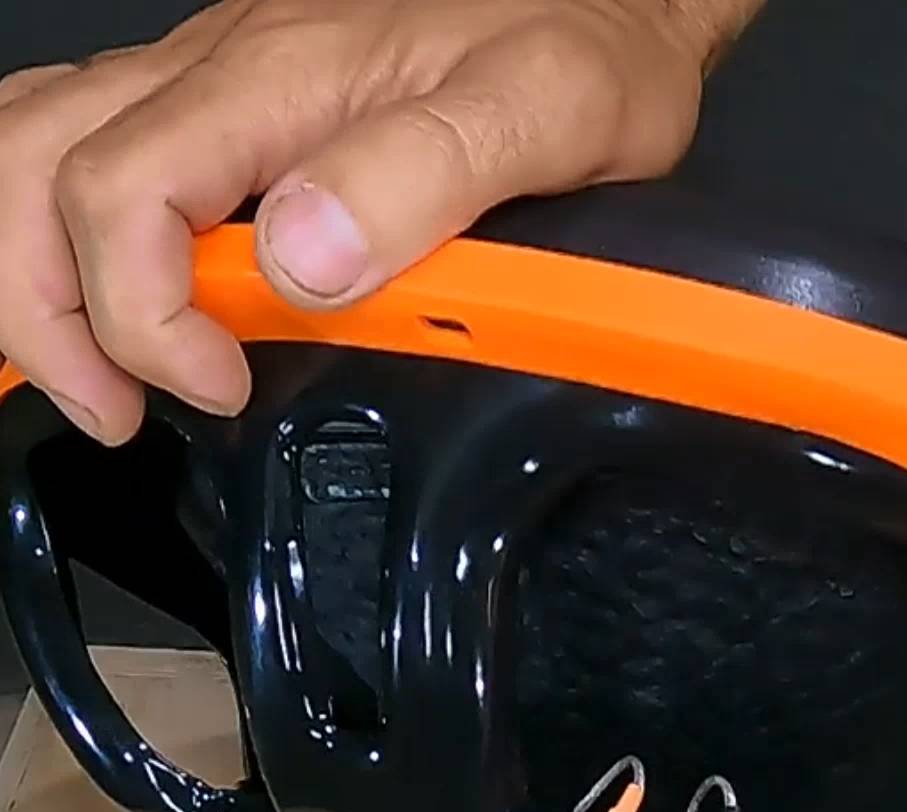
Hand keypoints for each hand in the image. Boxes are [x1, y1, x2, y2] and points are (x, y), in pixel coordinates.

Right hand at [0, 0, 759, 443]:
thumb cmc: (583, 37)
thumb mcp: (549, 107)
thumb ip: (427, 172)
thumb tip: (304, 258)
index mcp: (281, 77)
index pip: (123, 192)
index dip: (144, 315)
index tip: (223, 386)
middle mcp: (219, 69)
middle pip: (35, 170)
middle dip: (46, 312)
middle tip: (120, 410)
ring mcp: (208, 84)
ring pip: (35, 151)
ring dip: (36, 278)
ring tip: (104, 382)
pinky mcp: (222, 109)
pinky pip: (84, 149)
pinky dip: (65, 240)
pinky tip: (117, 309)